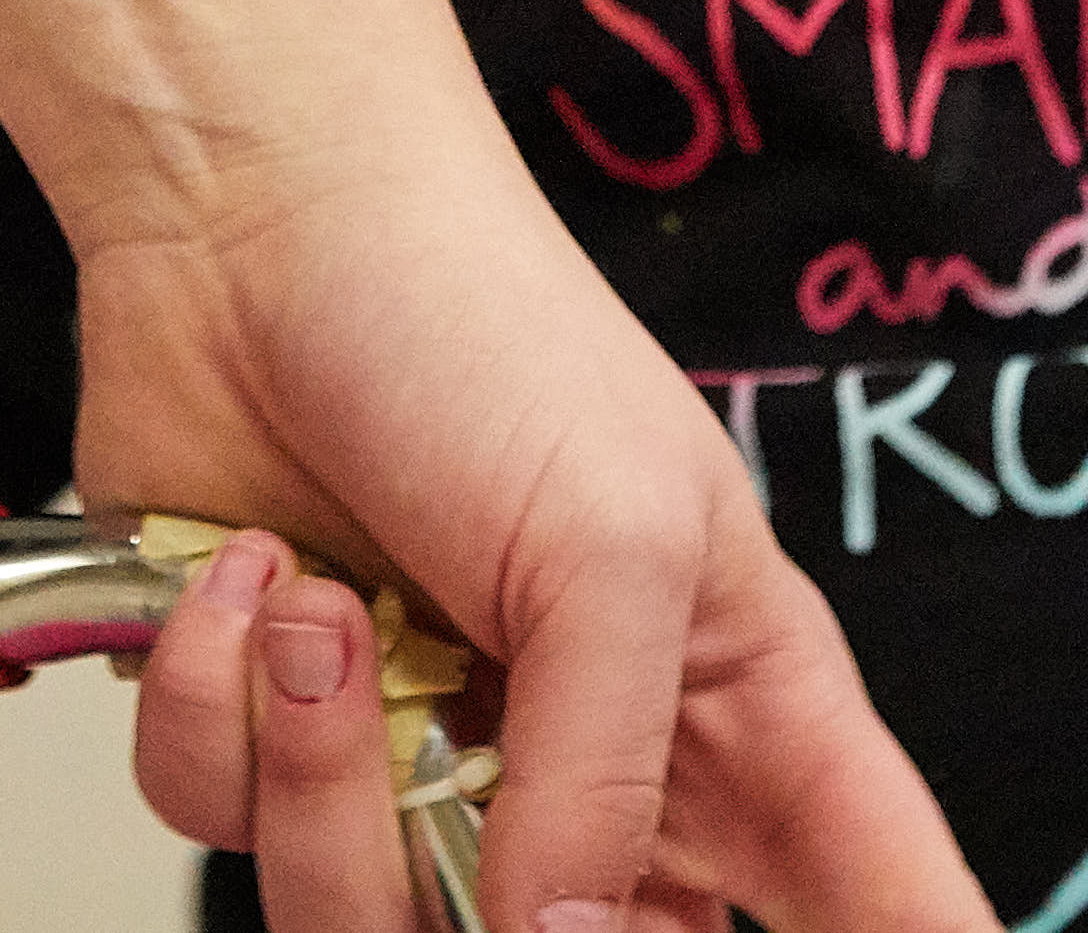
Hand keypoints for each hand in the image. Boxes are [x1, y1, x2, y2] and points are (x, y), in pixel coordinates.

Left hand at [83, 140, 990, 932]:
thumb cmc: (480, 332)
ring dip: (322, 777)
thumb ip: (602, 780)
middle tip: (459, 775)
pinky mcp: (275, 739)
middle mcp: (587, 761)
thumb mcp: (607, 549)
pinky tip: (253, 578)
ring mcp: (427, 760)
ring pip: (368, 926)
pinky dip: (217, 705)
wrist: (253, 225)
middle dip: (506, 919)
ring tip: (331, 612)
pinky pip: (222, 826)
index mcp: (735, 704)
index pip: (869, 884)